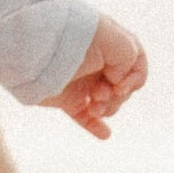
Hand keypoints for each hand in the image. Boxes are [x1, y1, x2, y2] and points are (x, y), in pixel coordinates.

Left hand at [49, 16, 147, 140]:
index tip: (121, 85)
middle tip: (101, 93)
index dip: (135, 79)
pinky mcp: (68, 99)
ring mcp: (83, 82)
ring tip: (94, 107)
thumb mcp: (115, 41)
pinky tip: (104, 134)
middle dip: (118, 96)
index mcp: (111, 44)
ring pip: (107, 105)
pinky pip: (85, 117)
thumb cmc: (76, 38)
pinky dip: (96, 126)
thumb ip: (130, 60)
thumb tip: (118, 84)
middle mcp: (99, 63)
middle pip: (123, 88)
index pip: (137, 65)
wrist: (36, 47)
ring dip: (107, 109)